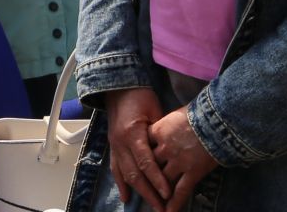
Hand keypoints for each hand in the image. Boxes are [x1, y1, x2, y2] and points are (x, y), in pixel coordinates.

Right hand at [103, 87, 170, 207]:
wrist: (118, 87)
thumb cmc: (140, 96)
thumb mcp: (155, 111)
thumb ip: (161, 133)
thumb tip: (174, 152)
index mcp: (132, 133)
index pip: (145, 162)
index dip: (157, 180)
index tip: (168, 194)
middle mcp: (120, 142)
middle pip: (135, 173)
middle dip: (149, 193)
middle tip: (161, 208)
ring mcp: (115, 146)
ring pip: (125, 174)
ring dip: (138, 192)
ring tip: (151, 206)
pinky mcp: (113, 147)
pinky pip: (115, 168)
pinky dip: (120, 184)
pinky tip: (126, 198)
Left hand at [150, 106, 216, 211]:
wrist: (218, 120)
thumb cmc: (199, 113)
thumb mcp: (176, 114)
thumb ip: (167, 124)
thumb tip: (164, 128)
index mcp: (159, 131)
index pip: (143, 146)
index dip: (140, 156)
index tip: (135, 162)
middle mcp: (165, 148)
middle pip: (150, 166)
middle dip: (146, 177)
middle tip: (141, 187)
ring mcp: (179, 161)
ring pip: (163, 181)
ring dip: (158, 192)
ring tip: (154, 202)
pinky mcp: (193, 172)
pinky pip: (181, 191)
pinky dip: (175, 203)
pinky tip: (169, 211)